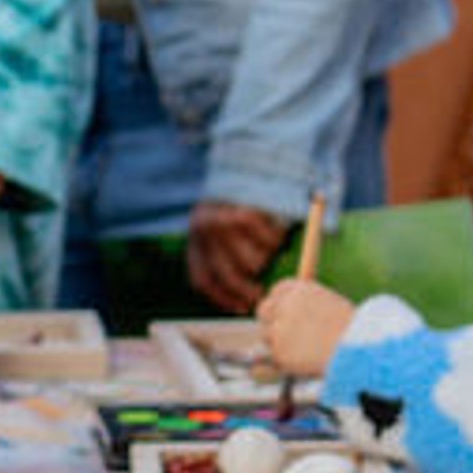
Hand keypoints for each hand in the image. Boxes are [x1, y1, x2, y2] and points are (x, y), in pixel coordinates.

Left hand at [184, 200, 286, 314]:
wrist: (245, 165)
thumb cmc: (237, 208)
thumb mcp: (222, 233)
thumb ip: (228, 260)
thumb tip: (249, 300)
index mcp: (195, 238)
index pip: (203, 280)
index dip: (222, 299)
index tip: (241, 308)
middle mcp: (204, 232)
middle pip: (228, 277)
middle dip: (247, 291)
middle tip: (261, 294)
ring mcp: (224, 223)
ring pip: (254, 263)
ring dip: (267, 258)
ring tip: (268, 243)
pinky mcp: (245, 213)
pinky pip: (270, 243)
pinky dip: (278, 240)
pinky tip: (274, 228)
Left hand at [256, 275, 351, 378]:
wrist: (359, 349)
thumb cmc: (353, 331)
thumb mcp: (328, 309)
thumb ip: (305, 309)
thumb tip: (289, 320)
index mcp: (300, 289)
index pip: (277, 291)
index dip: (278, 304)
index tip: (280, 315)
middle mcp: (286, 304)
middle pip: (264, 310)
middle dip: (269, 322)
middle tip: (278, 336)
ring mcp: (279, 327)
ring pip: (268, 337)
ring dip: (280, 345)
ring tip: (308, 352)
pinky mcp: (278, 350)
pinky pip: (276, 357)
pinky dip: (287, 362)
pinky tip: (308, 362)